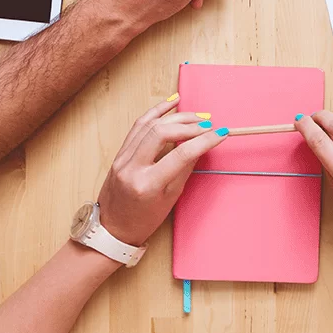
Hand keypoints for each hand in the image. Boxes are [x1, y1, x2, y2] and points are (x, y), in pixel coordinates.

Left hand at [96, 97, 227, 245]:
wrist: (111, 228)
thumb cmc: (143, 220)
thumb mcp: (170, 198)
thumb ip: (184, 169)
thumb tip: (200, 146)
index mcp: (148, 184)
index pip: (181, 154)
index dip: (204, 141)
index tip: (220, 134)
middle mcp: (132, 168)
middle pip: (163, 133)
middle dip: (189, 125)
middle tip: (208, 124)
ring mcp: (122, 158)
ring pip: (149, 125)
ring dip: (176, 117)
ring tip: (196, 115)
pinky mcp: (119, 153)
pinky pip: (138, 126)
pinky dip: (155, 112)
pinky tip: (171, 103)